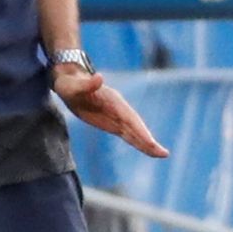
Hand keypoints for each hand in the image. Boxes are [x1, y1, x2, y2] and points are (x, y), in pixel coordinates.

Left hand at [53, 68, 167, 157]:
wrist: (70, 80)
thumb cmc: (69, 83)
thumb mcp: (72, 85)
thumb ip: (86, 84)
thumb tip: (100, 77)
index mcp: (112, 100)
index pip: (129, 118)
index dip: (140, 130)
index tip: (150, 142)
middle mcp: (118, 108)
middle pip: (136, 126)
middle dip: (148, 140)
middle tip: (163, 153)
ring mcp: (116, 115)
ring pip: (134, 131)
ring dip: (146, 143)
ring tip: (161, 154)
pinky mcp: (112, 122)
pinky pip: (128, 133)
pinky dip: (138, 141)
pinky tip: (147, 148)